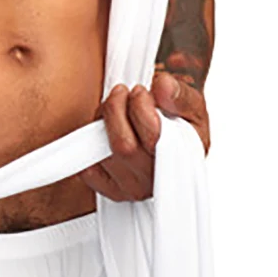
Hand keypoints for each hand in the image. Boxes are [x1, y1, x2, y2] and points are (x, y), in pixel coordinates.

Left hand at [78, 72, 210, 201]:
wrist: (168, 134)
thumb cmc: (180, 121)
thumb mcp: (189, 104)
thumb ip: (180, 95)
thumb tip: (162, 87)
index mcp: (183, 162)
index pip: (153, 138)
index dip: (140, 108)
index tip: (139, 91)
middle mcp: (156, 181)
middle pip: (123, 145)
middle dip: (117, 109)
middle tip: (122, 92)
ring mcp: (132, 189)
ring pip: (103, 152)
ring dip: (102, 121)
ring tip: (115, 109)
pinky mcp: (109, 189)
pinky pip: (88, 166)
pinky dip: (90, 142)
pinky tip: (105, 131)